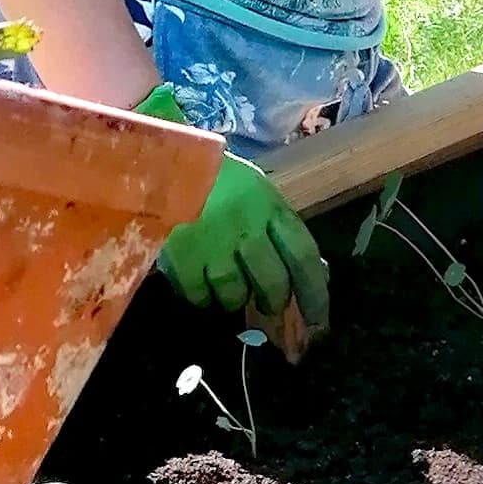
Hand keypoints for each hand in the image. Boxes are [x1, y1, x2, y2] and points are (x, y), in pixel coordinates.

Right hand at [157, 140, 331, 330]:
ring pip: (235, 294)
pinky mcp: (181, 255)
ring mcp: (213, 243)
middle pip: (273, 282)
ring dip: (234, 299)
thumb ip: (279, 231)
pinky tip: (199, 285)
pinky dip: (202, 297)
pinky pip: (200, 295)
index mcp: (271, 207)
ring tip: (225, 287)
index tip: (318, 320)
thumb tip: (312, 275)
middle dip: (273, 301)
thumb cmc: (217, 180)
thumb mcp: (257, 194)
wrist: (164, 163)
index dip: (315, 293)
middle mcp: (247, 226)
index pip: (305, 257)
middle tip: (268, 304)